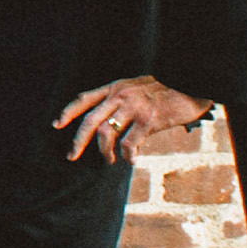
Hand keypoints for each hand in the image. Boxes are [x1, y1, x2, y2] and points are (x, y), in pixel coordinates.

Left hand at [57, 72, 203, 162]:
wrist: (190, 86)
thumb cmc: (163, 91)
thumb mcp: (135, 88)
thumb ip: (118, 100)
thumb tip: (104, 123)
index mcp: (115, 87)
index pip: (84, 99)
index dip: (68, 112)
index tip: (56, 125)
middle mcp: (120, 95)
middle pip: (91, 120)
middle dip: (78, 140)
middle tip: (71, 155)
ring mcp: (134, 107)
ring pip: (108, 133)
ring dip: (104, 151)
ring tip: (109, 161)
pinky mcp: (149, 119)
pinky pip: (131, 143)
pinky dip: (128, 155)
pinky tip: (131, 161)